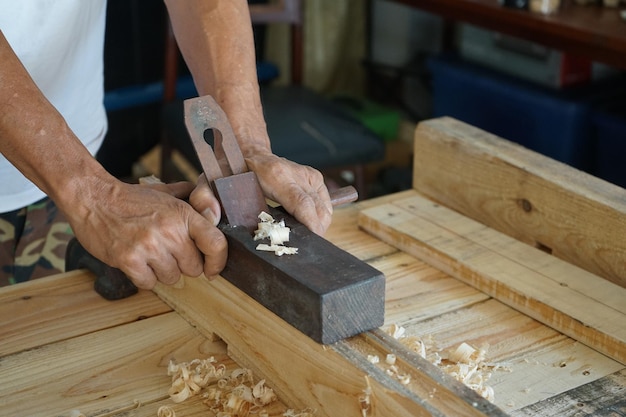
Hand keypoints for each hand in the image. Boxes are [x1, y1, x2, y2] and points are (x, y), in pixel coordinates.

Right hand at [69, 179, 226, 288]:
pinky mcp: (128, 260)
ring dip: (162, 271)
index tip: (212, 269)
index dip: (218, 261)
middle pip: (193, 268)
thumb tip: (216, 213)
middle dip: (183, 264)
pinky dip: (144, 276)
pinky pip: (149, 283)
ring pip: (172, 278)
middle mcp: (169, 230)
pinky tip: (136, 260)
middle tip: (167, 251)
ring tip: (149, 253)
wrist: (93, 198)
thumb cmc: (133, 199)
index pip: (216, 243)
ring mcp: (148, 246)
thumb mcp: (168, 193)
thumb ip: (195, 202)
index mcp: (183, 213)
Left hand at [245, 153, 332, 234]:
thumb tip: (278, 236)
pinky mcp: (317, 178)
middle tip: (307, 243)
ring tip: (307, 232)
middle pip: (319, 209)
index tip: (313, 239)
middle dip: (317, 230)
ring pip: (325, 209)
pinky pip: (326, 203)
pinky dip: (321, 216)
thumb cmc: (250, 179)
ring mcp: (310, 175)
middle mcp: (298, 174)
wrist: (259, 158)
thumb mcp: (250, 198)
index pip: (302, 204)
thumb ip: (261, 215)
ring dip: (319, 225)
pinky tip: (310, 221)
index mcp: (278, 176)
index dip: (311, 224)